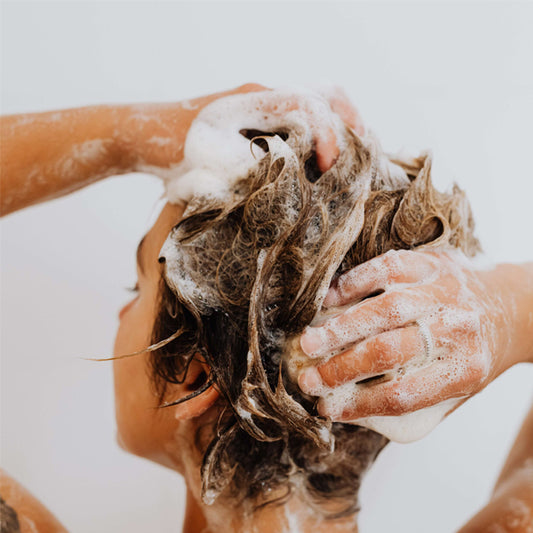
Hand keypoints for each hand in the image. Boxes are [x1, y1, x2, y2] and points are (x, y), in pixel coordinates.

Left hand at [118, 83, 364, 175]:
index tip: (329, 169)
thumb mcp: (209, 166)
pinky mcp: (259, 119)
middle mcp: (262, 96)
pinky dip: (323, 135)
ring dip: (340, 127)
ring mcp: (261, 105)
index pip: (309, 105)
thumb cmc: (170, 151)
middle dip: (350, 123)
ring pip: (318, 102)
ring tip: (353, 160)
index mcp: (253, 101)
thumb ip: (252, 171)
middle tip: (362, 156)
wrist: (142, 135)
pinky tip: (326, 162)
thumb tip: (296, 187)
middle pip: (325, 93)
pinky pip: (302, 118)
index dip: (329, 135)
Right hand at [297, 249, 513, 421]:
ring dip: (341, 328)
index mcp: (465, 370)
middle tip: (309, 379)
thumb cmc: (474, 352)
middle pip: (390, 352)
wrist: (511, 305)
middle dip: (342, 369)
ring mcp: (444, 291)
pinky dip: (353, 283)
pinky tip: (329, 300)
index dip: (359, 405)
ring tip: (310, 342)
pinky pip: (386, 269)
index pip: (403, 394)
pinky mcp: (431, 262)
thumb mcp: (458, 387)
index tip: (328, 409)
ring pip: (386, 309)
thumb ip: (413, 398)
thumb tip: (348, 402)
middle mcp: (457, 329)